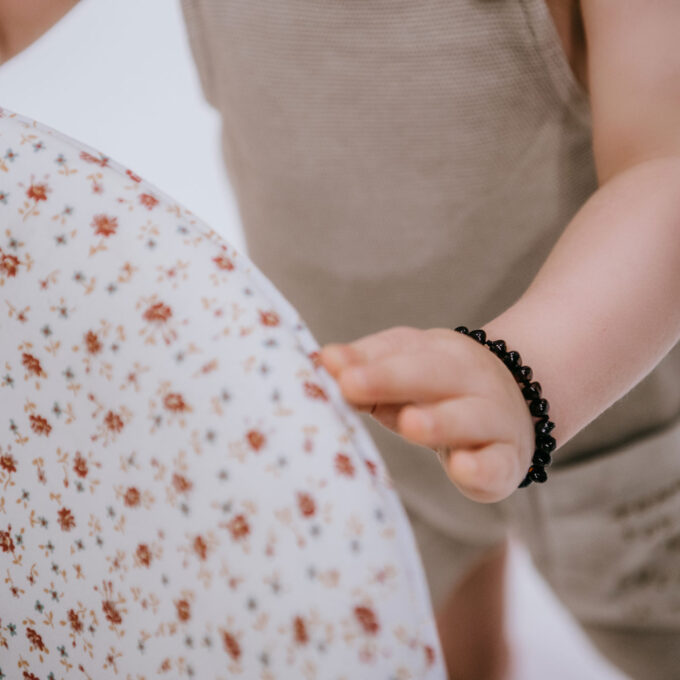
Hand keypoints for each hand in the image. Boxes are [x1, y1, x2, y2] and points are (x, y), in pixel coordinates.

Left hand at [319, 326, 534, 502]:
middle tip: (351, 384)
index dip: (367, 357)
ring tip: (410, 424)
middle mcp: (470, 378)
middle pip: (433, 373)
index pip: (402, 348)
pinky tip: (462, 468)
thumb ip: (367, 366)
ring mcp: (494, 417)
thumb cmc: (441, 391)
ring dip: (440, 420)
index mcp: (440, 351)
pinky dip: (482, 467)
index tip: (330, 364)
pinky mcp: (508, 460)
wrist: (516, 406)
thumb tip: (325, 359)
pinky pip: (498, 464)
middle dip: (391, 378)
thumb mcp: (406, 371)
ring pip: (468, 417)